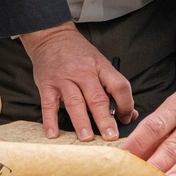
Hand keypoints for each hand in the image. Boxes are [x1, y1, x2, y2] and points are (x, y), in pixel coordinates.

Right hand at [19, 21, 135, 141]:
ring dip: (81, 122)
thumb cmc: (78, 54)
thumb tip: (129, 114)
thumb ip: (112, 87)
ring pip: (74, 102)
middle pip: (97, 98)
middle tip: (110, 136)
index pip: (119, 85)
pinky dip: (50, 121)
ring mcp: (63, 79)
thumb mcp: (100, 63)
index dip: (126, 104)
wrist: (51, 36)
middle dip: (105, 119)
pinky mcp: (47, 85)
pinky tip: (53, 134)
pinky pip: (49, 105)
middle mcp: (82, 72)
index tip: (127, 118)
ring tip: (86, 138)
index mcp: (100, 66)